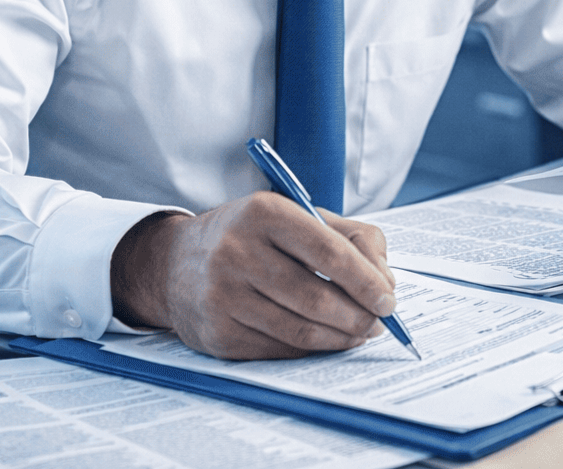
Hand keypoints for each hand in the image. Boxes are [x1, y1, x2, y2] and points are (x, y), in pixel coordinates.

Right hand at [111, 192, 396, 358]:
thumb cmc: (251, 236)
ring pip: (300, 330)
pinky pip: (279, 349)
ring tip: (359, 332)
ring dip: (340, 338)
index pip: (327, 251)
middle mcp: (237, 252)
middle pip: (316, 297)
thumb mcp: (296, 215)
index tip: (388, 299)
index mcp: (264, 212)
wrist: (174, 263)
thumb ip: (351, 237)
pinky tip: (325, 340)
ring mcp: (223, 296)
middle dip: (358, 316)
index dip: (365, 280)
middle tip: (378, 322)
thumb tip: (385, 281)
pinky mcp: (217, 334)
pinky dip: (311, 349)